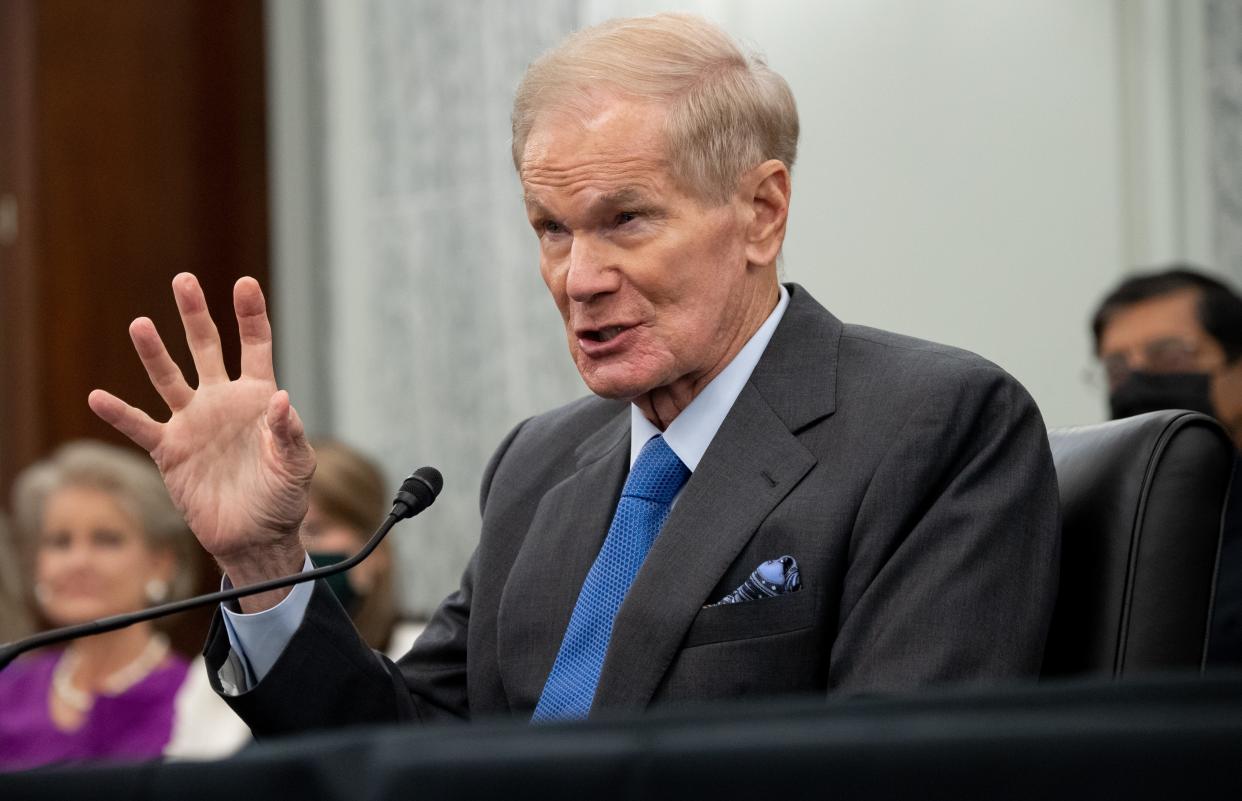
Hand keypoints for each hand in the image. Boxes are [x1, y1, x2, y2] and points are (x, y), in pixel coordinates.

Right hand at [89, 273, 313, 610]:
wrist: (256, 537)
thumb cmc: (284, 498)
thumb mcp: (296, 466)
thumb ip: (288, 433)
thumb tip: (282, 400)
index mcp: (259, 397)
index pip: (255, 346)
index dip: (250, 315)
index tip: (244, 284)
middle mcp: (222, 401)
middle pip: (206, 348)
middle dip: (195, 316)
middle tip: (183, 281)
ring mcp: (194, 423)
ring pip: (170, 379)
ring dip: (154, 353)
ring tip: (140, 325)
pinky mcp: (171, 451)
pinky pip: (141, 427)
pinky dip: (119, 414)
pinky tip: (98, 397)